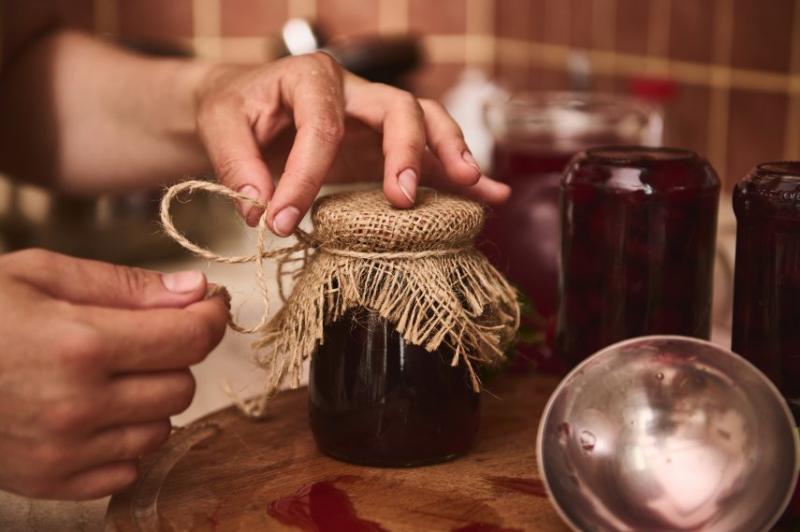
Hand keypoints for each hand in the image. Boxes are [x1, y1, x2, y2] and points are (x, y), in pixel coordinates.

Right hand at [0, 249, 226, 499]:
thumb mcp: (43, 275)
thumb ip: (126, 286)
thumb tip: (196, 291)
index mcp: (81, 344)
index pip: (191, 338)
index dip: (210, 317)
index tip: (206, 304)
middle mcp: (79, 406)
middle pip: (183, 385)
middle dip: (174, 355)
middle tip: (141, 337)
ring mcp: (66, 453)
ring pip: (163, 427)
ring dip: (151, 399)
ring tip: (109, 375)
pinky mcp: (53, 483)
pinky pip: (130, 466)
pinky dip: (125, 440)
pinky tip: (94, 414)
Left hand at [194, 52, 510, 234]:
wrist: (247, 107)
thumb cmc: (237, 110)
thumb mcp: (219, 124)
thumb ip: (235, 162)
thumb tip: (260, 206)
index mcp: (311, 78)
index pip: (322, 126)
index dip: (305, 176)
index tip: (282, 222)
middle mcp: (354, 92)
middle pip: (398, 107)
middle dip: (406, 151)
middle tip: (402, 199)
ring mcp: (376, 118)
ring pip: (427, 122)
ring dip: (450, 152)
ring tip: (471, 184)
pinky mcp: (386, 146)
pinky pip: (431, 153)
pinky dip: (461, 172)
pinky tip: (490, 194)